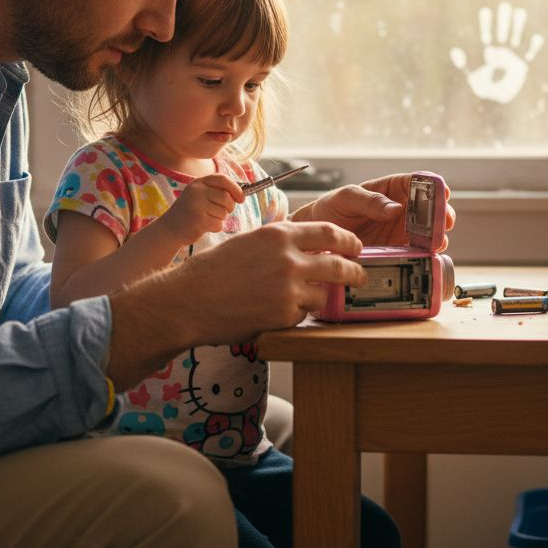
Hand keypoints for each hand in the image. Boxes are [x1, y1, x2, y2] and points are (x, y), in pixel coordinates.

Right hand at [105, 221, 366, 383]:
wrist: (188, 301)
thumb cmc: (211, 270)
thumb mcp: (247, 241)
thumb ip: (277, 243)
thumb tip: (303, 246)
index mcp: (279, 234)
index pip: (329, 232)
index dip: (348, 240)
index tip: (355, 247)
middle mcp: (288, 259)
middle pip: (339, 264)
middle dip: (354, 272)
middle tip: (359, 276)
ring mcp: (288, 289)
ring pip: (322, 294)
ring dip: (318, 298)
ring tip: (306, 299)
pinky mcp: (284, 315)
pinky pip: (302, 316)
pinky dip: (295, 315)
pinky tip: (277, 313)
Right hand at [156, 173, 243, 245]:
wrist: (169, 229)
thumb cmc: (189, 212)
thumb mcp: (199, 196)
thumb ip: (216, 192)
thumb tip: (241, 195)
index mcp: (198, 183)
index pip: (222, 179)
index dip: (235, 188)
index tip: (241, 199)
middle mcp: (196, 191)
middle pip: (226, 197)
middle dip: (229, 207)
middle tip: (223, 213)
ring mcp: (196, 205)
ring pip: (223, 212)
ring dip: (220, 219)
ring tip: (207, 219)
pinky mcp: (198, 220)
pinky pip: (219, 224)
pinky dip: (216, 227)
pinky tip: (205, 227)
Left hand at [293, 173, 455, 250]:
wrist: (317, 238)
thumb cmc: (330, 210)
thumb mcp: (346, 198)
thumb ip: (369, 200)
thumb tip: (396, 208)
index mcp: (390, 190)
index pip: (417, 183)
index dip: (433, 186)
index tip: (442, 192)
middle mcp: (400, 210)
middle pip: (430, 209)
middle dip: (441, 214)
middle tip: (444, 222)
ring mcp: (401, 232)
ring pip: (428, 232)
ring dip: (437, 236)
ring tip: (436, 242)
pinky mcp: (398, 252)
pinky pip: (418, 252)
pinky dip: (426, 255)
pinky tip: (427, 257)